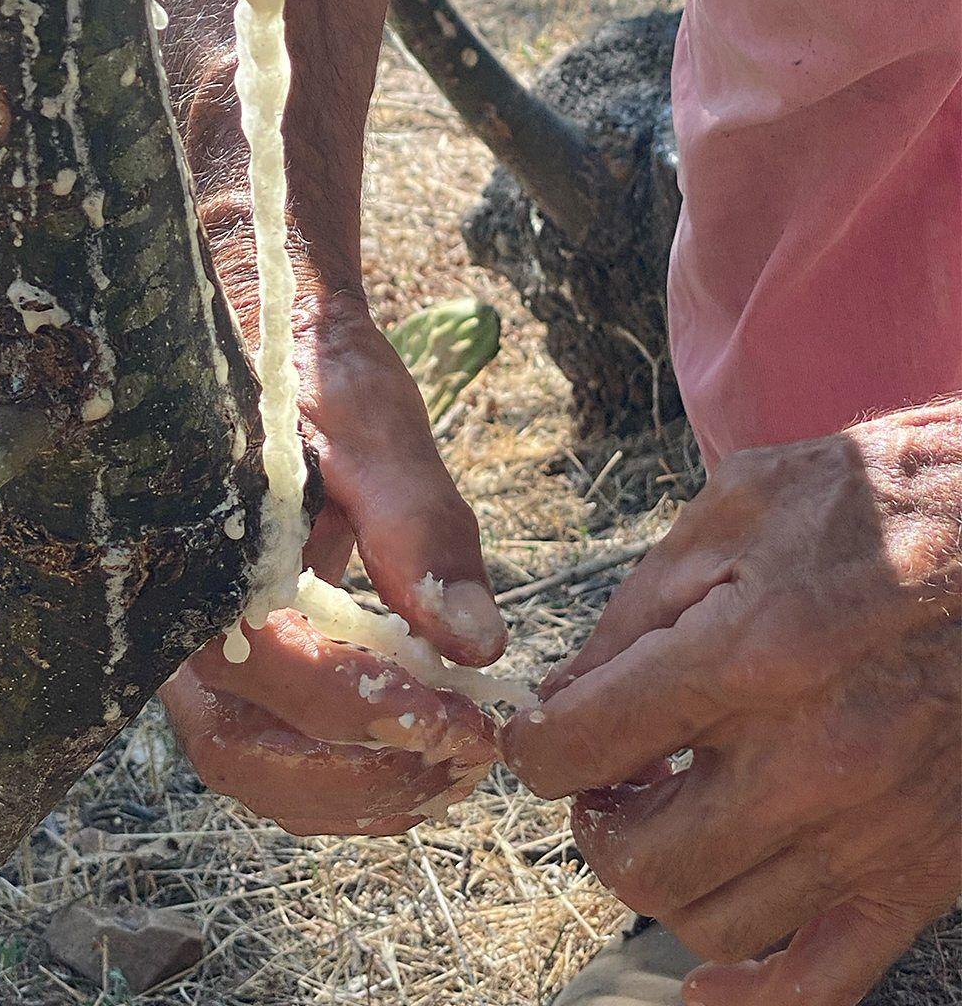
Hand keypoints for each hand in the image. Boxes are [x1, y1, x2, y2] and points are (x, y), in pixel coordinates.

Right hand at [156, 0, 504, 834]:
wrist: (249, 317)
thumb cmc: (295, 349)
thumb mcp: (363, 410)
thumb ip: (413, 523)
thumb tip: (477, 644)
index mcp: (192, 539)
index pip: (268, 664)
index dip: (367, 710)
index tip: (468, 723)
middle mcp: (174, 604)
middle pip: (244, 745)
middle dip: (360, 774)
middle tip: (465, 762)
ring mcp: (197, 629)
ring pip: (252, 757)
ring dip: (351, 786)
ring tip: (449, 771)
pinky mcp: (237, 635)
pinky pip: (272, 731)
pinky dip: (340, 762)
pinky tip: (414, 749)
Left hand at [503, 400, 960, 1005]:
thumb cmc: (874, 500)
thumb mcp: (733, 512)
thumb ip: (634, 613)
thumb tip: (563, 698)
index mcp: (748, 653)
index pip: (581, 746)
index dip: (534, 747)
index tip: (537, 737)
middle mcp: (812, 757)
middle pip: (637, 857)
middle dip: (593, 821)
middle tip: (602, 779)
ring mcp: (875, 825)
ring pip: (711, 920)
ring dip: (657, 879)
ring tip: (662, 820)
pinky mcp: (926, 865)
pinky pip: (825, 978)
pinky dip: (751, 997)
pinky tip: (706, 981)